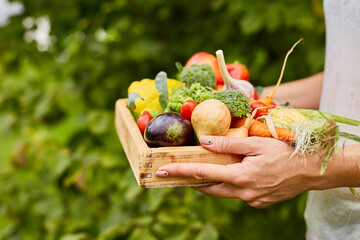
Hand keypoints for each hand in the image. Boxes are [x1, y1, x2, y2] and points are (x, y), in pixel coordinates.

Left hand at [156, 136, 321, 207]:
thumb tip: (204, 142)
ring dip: (212, 183)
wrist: (311, 171)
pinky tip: (234, 173)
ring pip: (223, 192)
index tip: (162, 171)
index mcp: (240, 177)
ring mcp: (251, 200)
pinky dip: (230, 185)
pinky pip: (237, 194)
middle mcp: (243, 193)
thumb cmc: (285, 152)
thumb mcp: (256, 143)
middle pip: (209, 188)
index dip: (180, 172)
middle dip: (192, 182)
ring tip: (204, 171)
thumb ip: (228, 144)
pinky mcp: (258, 203)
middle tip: (178, 173)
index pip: (202, 174)